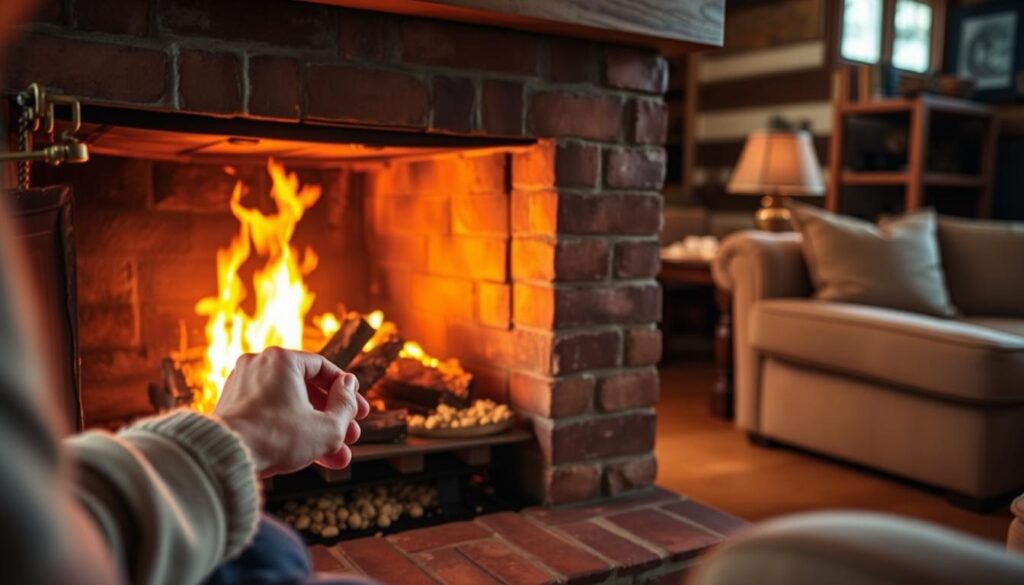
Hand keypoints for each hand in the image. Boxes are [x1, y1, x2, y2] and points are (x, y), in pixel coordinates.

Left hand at [213, 347, 369, 476]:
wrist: (225, 457)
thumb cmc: (278, 438)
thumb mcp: (327, 426)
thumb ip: (346, 404)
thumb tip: (349, 386)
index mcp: (282, 359)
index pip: (323, 368)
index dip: (347, 392)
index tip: (360, 411)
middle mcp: (259, 364)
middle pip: (307, 391)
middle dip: (332, 419)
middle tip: (350, 437)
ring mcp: (242, 385)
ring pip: (289, 406)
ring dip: (315, 431)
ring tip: (336, 458)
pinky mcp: (232, 406)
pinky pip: (269, 414)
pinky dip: (289, 431)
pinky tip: (311, 457)